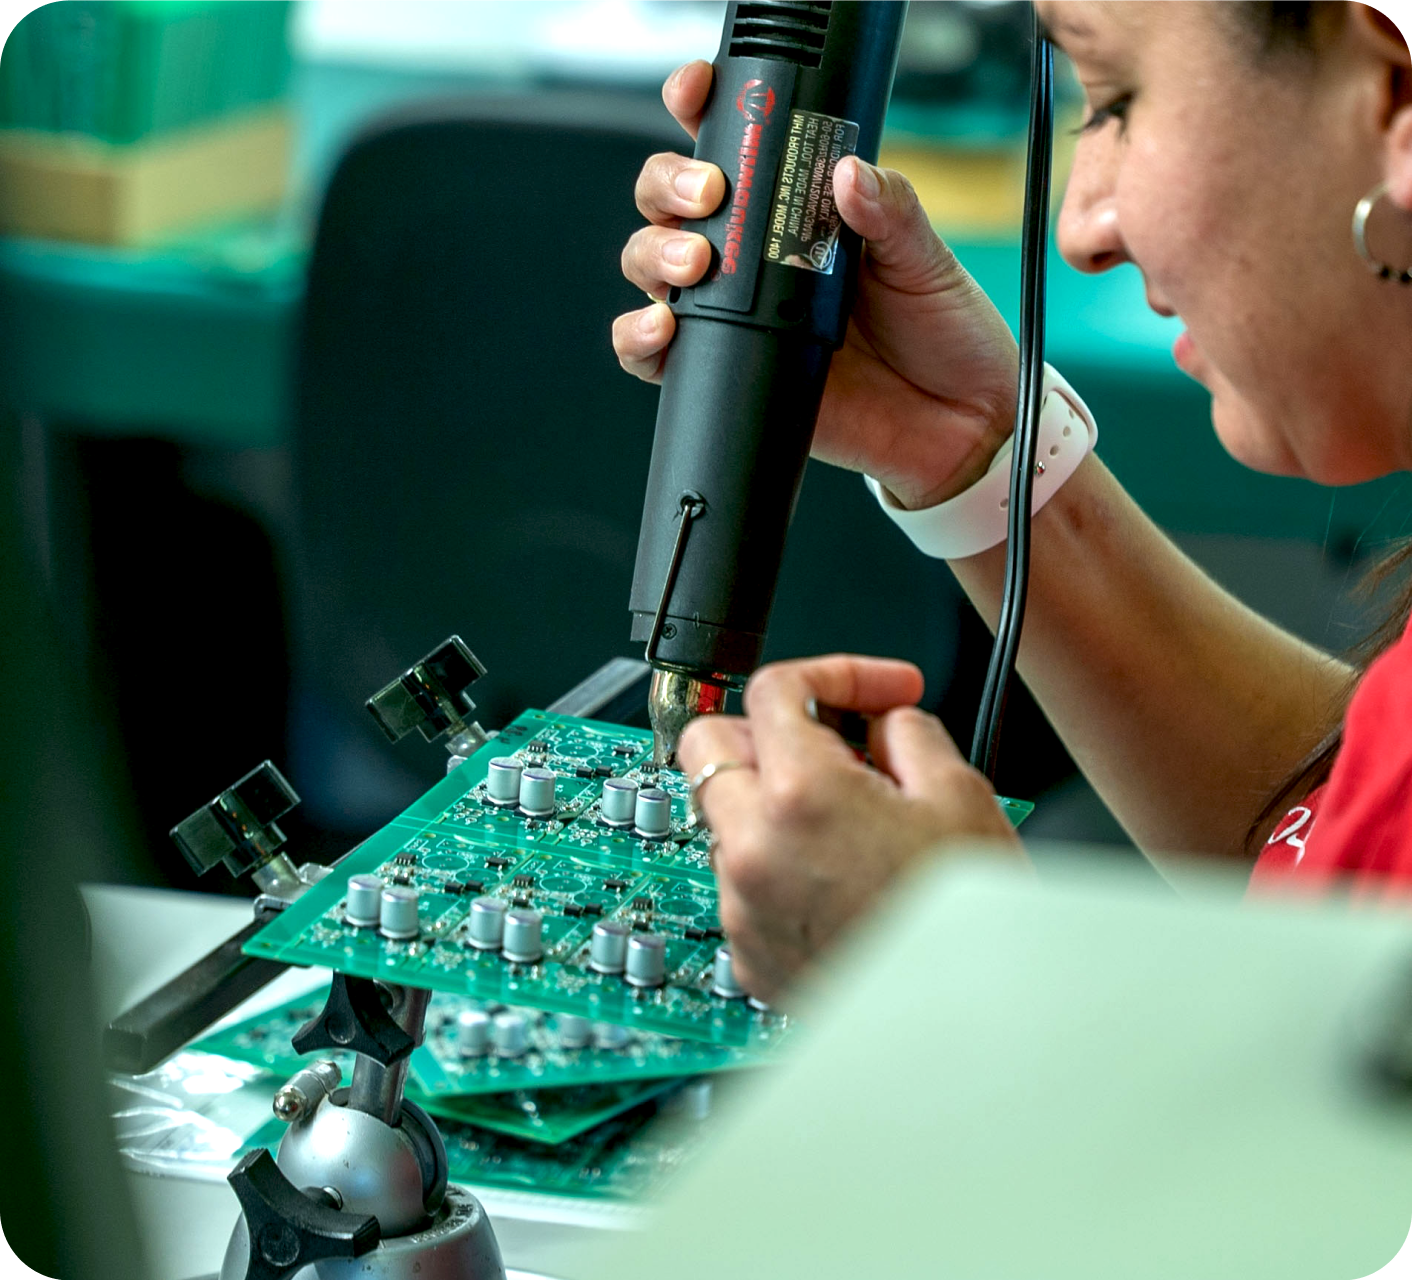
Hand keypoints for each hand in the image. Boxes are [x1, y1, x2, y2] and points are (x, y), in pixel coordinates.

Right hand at [613, 61, 1021, 509]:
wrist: (953, 425)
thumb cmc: (940, 335)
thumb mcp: (926, 260)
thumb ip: (890, 212)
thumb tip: (849, 173)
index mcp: (798, 214)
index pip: (731, 149)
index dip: (699, 111)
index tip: (697, 93)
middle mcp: (754, 261)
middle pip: (670, 203)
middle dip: (667, 185)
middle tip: (706, 196)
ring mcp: (734, 316)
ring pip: (652, 270)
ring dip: (652, 255)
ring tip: (692, 264)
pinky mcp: (723, 371)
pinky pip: (657, 356)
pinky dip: (639, 337)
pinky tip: (662, 328)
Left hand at [678, 656, 1023, 1001]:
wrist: (974, 1033)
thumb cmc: (969, 927)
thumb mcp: (960, 792)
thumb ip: (906, 730)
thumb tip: (881, 722)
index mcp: (801, 794)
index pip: (774, 688)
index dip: (834, 673)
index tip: (874, 690)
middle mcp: (752, 849)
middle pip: (713, 743)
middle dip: (770, 729)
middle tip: (835, 742)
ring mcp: (742, 907)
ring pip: (726, 816)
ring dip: (774, 801)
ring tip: (854, 823)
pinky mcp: (748, 954)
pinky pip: (742, 881)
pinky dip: (779, 864)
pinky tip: (842, 877)